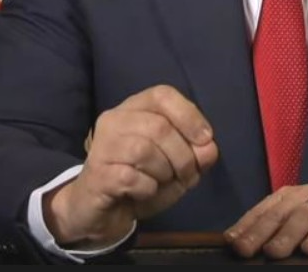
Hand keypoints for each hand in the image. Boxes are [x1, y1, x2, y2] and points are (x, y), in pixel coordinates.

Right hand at [43, 84, 218, 247]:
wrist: (102, 212)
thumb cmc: (141, 181)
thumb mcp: (177, 168)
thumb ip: (196, 156)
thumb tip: (209, 149)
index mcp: (135, 108)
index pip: (162, 95)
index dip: (189, 115)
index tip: (206, 140)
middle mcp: (115, 120)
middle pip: (159, 126)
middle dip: (183, 155)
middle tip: (187, 175)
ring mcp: (103, 146)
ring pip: (143, 150)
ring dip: (164, 172)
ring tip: (162, 182)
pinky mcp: (97, 174)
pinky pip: (130, 177)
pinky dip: (147, 188)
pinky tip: (143, 192)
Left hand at [224, 184, 307, 258]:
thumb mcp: (305, 230)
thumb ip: (281, 235)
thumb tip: (248, 249)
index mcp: (292, 197)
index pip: (264, 209)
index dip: (246, 225)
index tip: (230, 242)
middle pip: (279, 211)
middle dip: (259, 230)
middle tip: (244, 250)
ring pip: (304, 215)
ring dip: (287, 234)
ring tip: (274, 252)